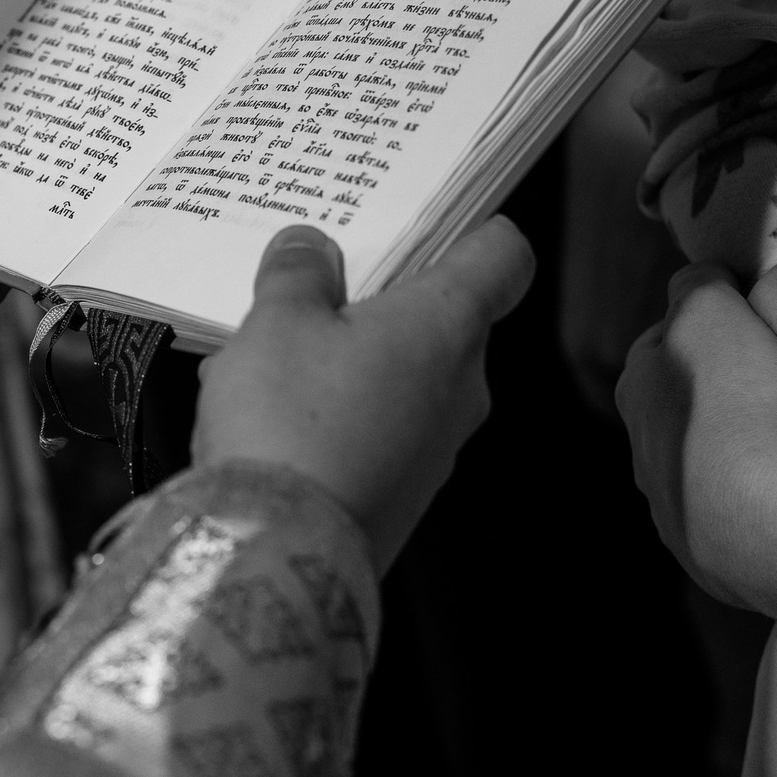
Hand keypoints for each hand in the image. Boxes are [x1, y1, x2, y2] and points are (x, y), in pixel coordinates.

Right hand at [192, 219, 534, 567]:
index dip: (475, 230)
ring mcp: (438, 449)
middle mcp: (461, 388)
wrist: (278, 554)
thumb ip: (297, 273)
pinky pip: (382, 432)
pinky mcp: (405, 495)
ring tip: (272, 361)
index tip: (431, 222)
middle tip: (313, 291)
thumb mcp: (275, 322)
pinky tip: (274, 421)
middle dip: (379, 302)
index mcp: (446, 327)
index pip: (504, 257)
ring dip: (350, 362)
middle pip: (440, 319)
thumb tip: (311, 247)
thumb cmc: (287, 422)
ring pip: (404, 379)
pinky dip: (341, 417)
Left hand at [619, 263, 776, 607]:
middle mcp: (643, 453)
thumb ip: (697, 285)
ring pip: (708, 467)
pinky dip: (762, 502)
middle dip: (722, 397)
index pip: (665, 344)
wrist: (762, 516)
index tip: (748, 327)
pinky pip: (738, 516)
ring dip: (741, 455)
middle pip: (684, 409)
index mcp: (637, 389)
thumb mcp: (711, 309)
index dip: (707, 329)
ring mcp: (674, 512)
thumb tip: (699, 279)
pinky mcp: (713, 560)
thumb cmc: (735, 399)